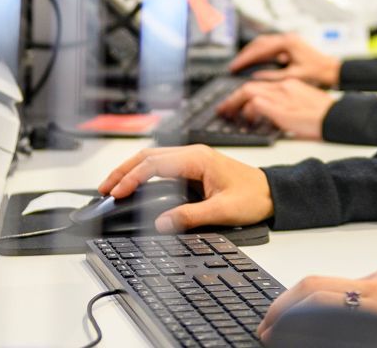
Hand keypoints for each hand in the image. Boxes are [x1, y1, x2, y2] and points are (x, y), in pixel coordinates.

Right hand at [98, 145, 272, 232]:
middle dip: (123, 171)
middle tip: (104, 189)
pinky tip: (134, 185)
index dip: (133, 178)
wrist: (272, 193)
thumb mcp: (222, 210)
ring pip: (152, 159)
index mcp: (198, 158)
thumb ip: (190, 216)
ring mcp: (192, 159)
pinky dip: (143, 174)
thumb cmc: (253, 196)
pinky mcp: (192, 167)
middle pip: (148, 156)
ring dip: (131, 170)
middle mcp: (192, 154)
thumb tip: (161, 222)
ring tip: (112, 186)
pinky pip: (161, 166)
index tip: (117, 192)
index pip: (155, 164)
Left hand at [215, 79, 336, 140]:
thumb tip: (271, 113)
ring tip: (226, 112)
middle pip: (249, 86)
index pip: (259, 84)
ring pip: (249, 91)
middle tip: (223, 108)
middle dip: (232, 98)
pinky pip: (257, 103)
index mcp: (289, 84)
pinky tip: (245, 118)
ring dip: (234, 102)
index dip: (243, 94)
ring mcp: (282, 95)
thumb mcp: (304, 104)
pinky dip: (248, 109)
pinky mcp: (282, 107)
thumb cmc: (325, 115)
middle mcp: (283, 86)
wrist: (338, 116)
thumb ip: (286, 104)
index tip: (235, 102)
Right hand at [229, 33, 340, 86]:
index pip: (259, 49)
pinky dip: (262, 54)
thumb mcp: (293, 77)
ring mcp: (289, 41)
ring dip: (253, 53)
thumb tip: (256, 77)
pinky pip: (271, 47)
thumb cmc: (319, 73)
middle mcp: (287, 38)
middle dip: (246, 54)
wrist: (335, 70)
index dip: (245, 59)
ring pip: (264, 44)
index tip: (235, 66)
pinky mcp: (291, 46)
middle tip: (234, 65)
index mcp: (287, 43)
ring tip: (242, 64)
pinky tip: (257, 63)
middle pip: (259, 43)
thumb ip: (273, 76)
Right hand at [257, 268, 376, 341]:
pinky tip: (332, 315)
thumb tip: (313, 334)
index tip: (269, 333)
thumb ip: (343, 334)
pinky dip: (337, 299)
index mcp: (376, 308)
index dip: (285, 318)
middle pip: (316, 285)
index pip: (314, 301)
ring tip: (294, 321)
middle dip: (285, 305)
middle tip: (269, 325)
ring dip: (309, 301)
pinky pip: (359, 284)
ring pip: (336, 283)